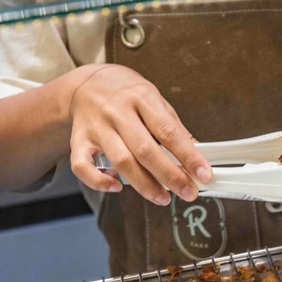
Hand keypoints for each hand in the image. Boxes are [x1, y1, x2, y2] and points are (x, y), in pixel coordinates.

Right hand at [68, 64, 211, 204]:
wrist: (85, 83)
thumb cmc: (126, 94)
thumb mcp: (154, 100)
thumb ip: (173, 126)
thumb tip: (196, 153)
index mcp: (141, 98)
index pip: (169, 132)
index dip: (188, 156)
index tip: (203, 174)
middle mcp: (117, 112)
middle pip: (145, 150)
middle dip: (170, 176)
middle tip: (188, 192)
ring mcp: (96, 127)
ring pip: (121, 161)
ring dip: (144, 185)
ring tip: (163, 198)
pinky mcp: (78, 141)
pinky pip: (83, 167)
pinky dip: (99, 181)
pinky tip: (117, 187)